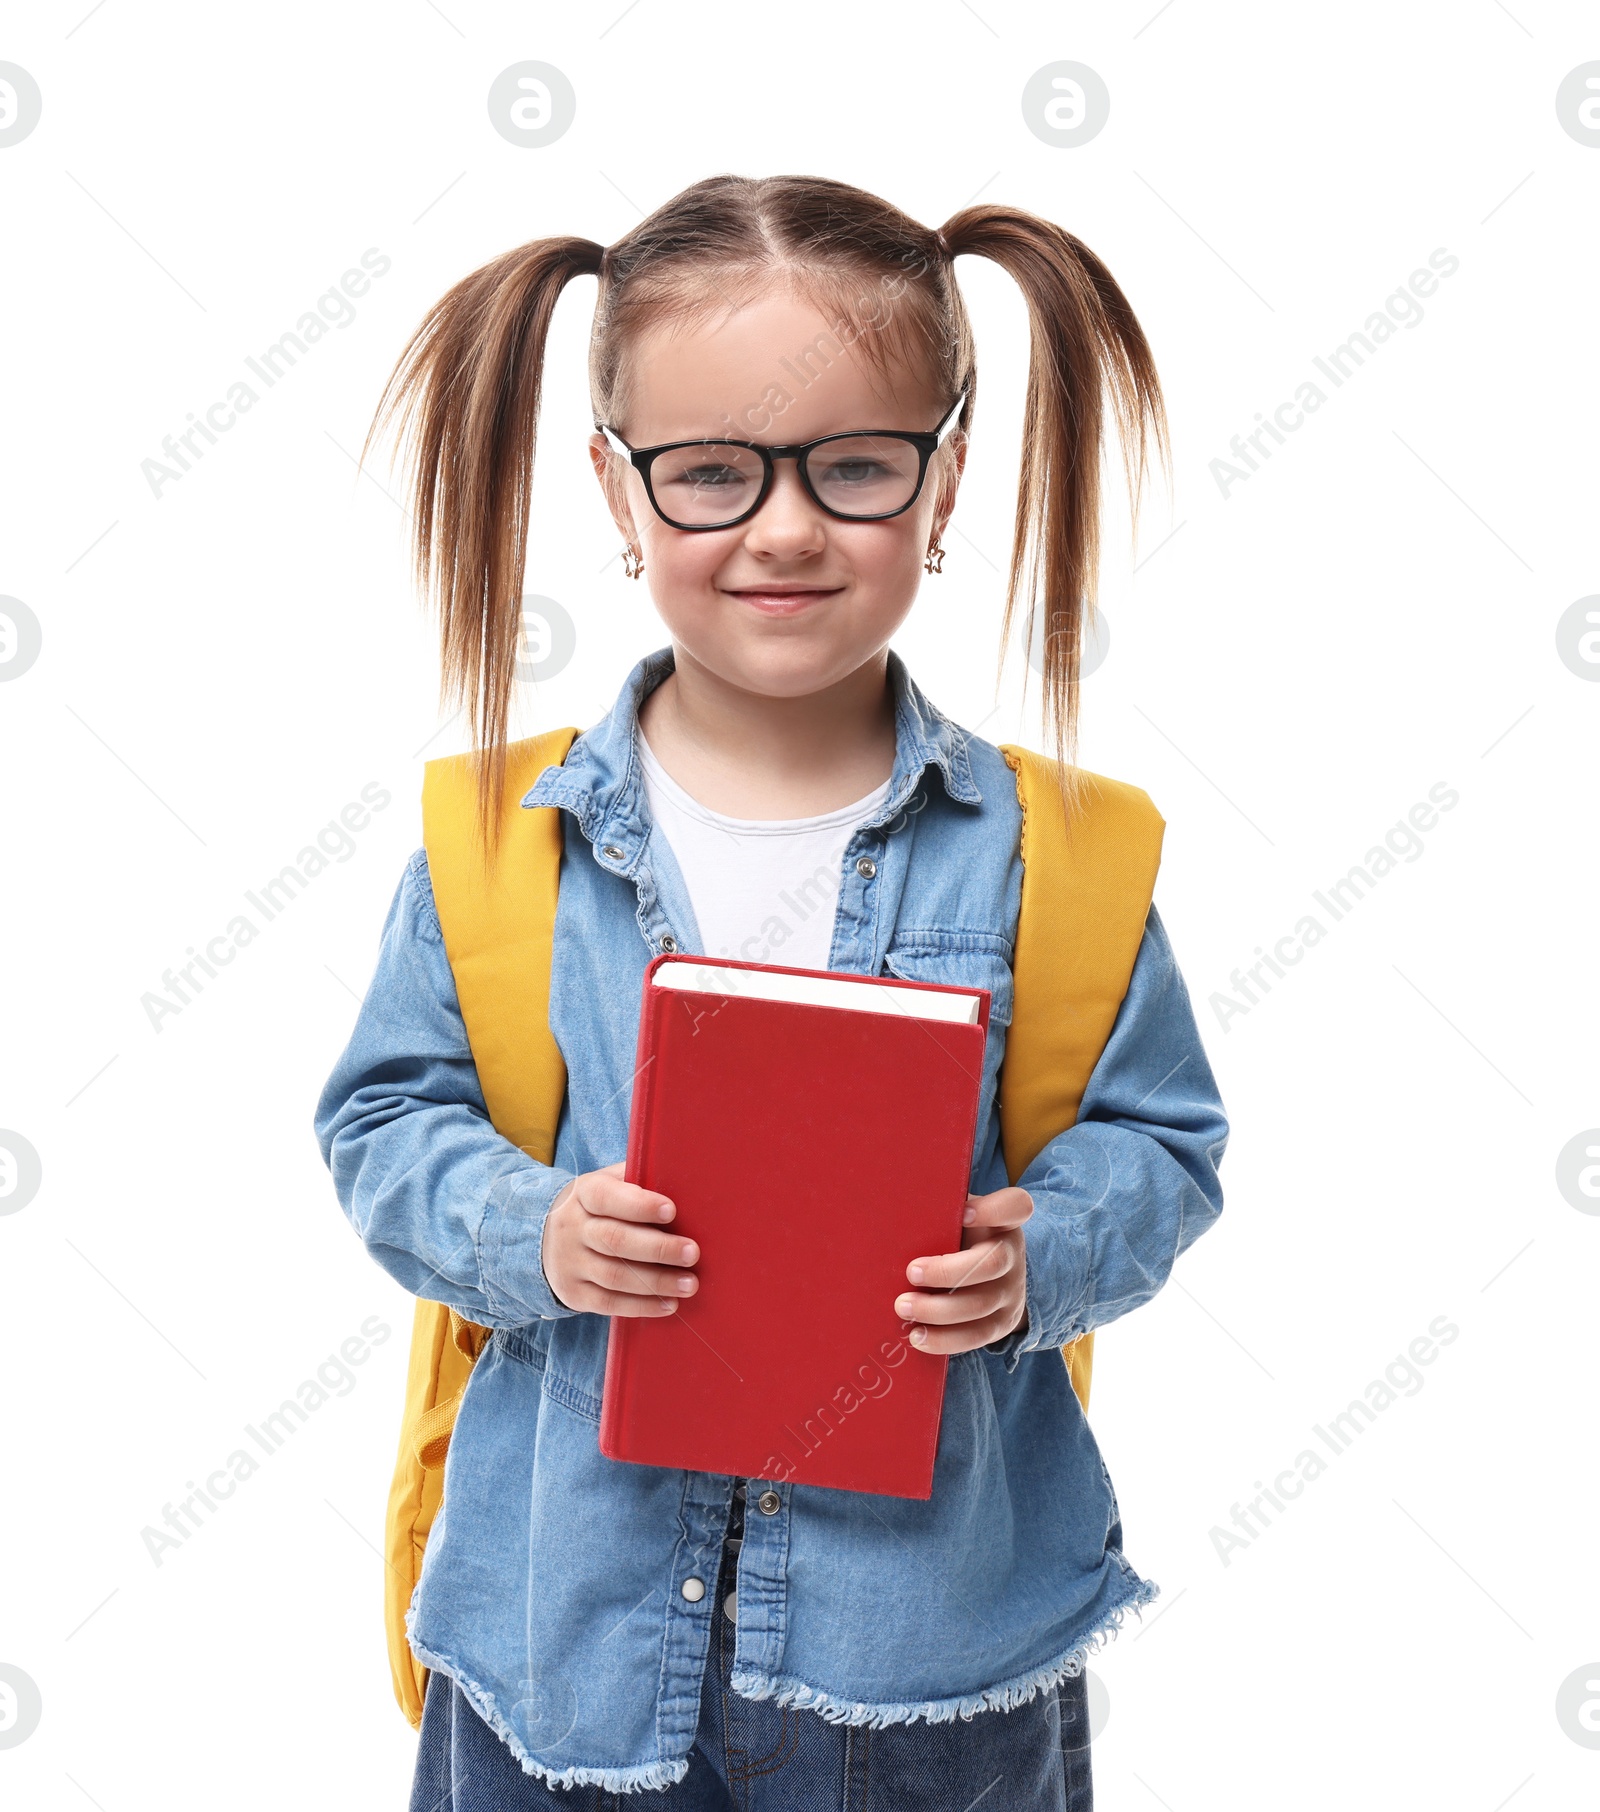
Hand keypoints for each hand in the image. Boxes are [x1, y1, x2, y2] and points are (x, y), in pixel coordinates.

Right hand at [541, 1160, 698, 1315]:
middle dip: (658, 1248)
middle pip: (615, 1239)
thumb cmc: (601, 1207)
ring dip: (656, 1282)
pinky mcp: (573, 1293)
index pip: (606, 1197)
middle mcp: (572, 1227)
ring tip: (689, 1284)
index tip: (671, 1211)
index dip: (639, 1205)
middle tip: (692, 1253)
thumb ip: (638, 1180)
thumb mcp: (610, 1183)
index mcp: (584, 1192)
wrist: (547, 1237)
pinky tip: (669, 1304)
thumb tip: (682, 1181)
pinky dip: (641, 1306)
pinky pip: (608, 1303)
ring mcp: (569, 1262)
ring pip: (614, 1276)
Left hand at [894, 1186, 1032, 1354]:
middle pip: (993, 1262)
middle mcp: (1012, 1254)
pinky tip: (918, 1337)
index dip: (993, 1210)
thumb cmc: (960, 1239)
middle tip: (911, 1272)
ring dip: (938, 1310)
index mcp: (1003, 1221)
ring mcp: (1011, 1291)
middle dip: (948, 1271)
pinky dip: (945, 1339)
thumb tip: (891, 1214)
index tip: (963, 1212)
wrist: (993, 1278)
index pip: (1016, 1206)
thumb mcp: (956, 1219)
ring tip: (903, 1307)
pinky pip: (976, 1336)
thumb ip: (938, 1214)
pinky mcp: (1002, 1323)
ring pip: (981, 1304)